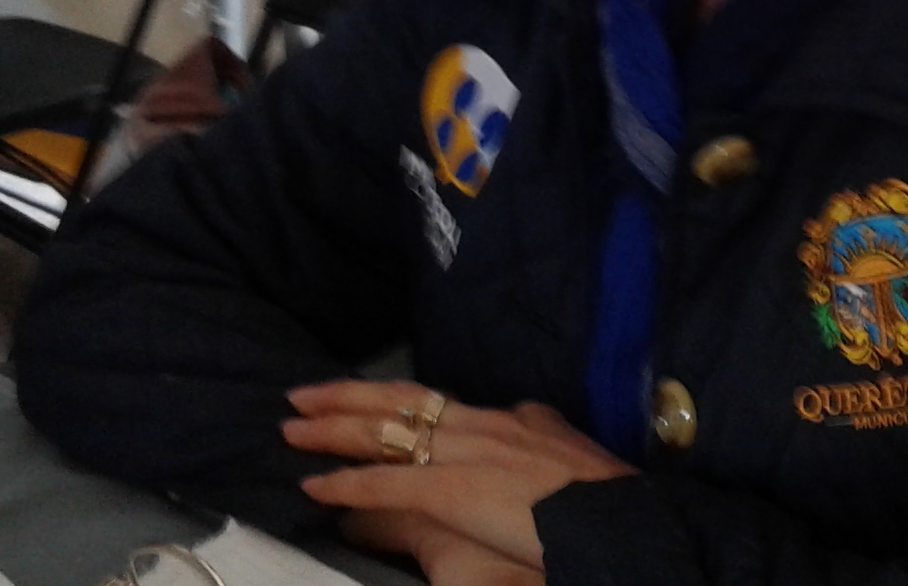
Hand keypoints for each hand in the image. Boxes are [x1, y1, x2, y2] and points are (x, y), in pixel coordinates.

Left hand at [284, 380, 635, 570]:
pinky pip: (387, 484)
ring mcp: (461, 456)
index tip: (348, 392)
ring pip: (383, 434)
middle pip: (396, 403)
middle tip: (299, 396)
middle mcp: (475, 426)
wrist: (615, 515)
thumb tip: (523, 410)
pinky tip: (315, 486)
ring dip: (332, 433)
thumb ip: (538, 423)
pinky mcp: (452, 492)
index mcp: (500, 418)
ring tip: (292, 430)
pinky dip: (347, 484)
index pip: (428, 397)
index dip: (383, 394)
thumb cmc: (596, 489)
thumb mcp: (567, 439)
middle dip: (343, 399)